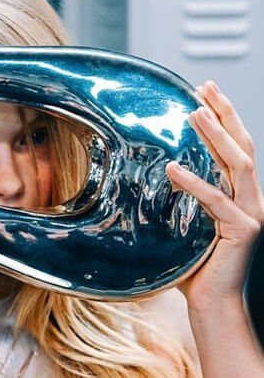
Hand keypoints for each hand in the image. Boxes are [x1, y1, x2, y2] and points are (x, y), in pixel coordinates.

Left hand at [168, 81, 263, 309]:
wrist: (212, 303)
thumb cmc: (193, 267)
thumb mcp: (180, 225)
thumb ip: (172, 201)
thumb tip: (138, 178)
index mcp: (240, 194)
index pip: (235, 147)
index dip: (223, 118)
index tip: (203, 93)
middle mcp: (252, 199)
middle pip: (243, 146)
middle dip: (225, 113)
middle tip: (205, 87)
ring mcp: (252, 213)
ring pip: (238, 164)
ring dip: (216, 136)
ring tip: (194, 114)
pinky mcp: (244, 230)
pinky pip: (216, 201)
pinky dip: (194, 182)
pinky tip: (173, 168)